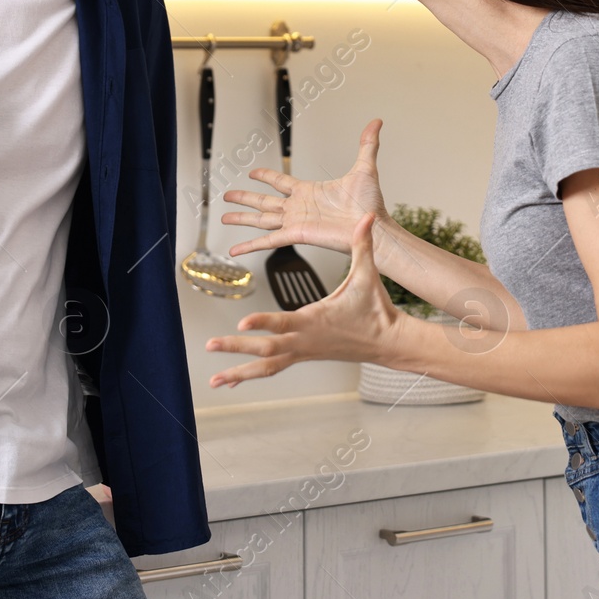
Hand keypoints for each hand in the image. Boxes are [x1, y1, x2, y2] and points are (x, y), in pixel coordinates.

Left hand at [206, 212, 403, 386]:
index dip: (263, 322)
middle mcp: (305, 340)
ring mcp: (302, 352)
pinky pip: (273, 369)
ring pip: (266, 366)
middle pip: (266, 349)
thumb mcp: (367, 274)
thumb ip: (363, 244)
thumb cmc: (376, 310)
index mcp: (315, 320)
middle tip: (210, 345)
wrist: (388, 343)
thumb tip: (367, 218)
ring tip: (214, 379)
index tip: (242, 322)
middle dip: (236, 347)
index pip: (285, 322)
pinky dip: (251, 375)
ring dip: (239, 372)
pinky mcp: (303, 357)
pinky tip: (233, 380)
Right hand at [221, 118, 388, 256]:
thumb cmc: (370, 204)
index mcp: (309, 192)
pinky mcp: (296, 235)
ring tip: (224, 217)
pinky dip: (250, 246)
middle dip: (245, 197)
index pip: (281, 182)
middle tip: (228, 195)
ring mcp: (295, 222)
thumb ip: (367, 145)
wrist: (373, 227)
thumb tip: (376, 122)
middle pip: (264, 201)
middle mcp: (299, 207)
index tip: (253, 173)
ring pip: (261, 219)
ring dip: (242, 218)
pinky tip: (236, 250)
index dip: (266, 176)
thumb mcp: (365, 168)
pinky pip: (268, 241)